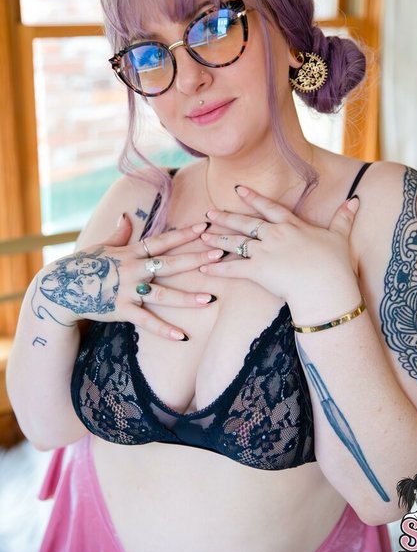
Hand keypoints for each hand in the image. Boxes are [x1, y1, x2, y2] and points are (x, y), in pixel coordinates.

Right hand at [33, 216, 223, 340]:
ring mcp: (127, 291)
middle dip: (195, 259)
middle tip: (219, 255)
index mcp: (131, 252)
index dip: (183, 234)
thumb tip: (127, 216)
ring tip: (210, 298)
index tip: (204, 227)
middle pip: (169, 264)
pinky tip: (181, 336)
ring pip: (162, 294)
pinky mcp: (121, 310)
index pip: (162, 241)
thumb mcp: (102, 245)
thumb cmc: (84, 264)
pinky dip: (163, 329)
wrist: (61, 287)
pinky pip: (146, 322)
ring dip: (187, 298)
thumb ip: (120, 233)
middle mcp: (132, 270)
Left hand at [199, 185, 360, 311]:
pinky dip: (217, 269)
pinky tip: (204, 267)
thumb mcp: (340, 237)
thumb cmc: (335, 264)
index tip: (238, 189)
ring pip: (235, 243)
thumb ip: (344, 218)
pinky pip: (233, 269)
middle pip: (245, 223)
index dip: (252, 197)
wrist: (325, 286)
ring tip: (203, 236)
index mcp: (291, 225)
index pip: (268, 207)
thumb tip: (355, 200)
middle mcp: (274, 235)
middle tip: (209, 213)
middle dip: (226, 217)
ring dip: (217, 240)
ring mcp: (264, 252)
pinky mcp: (257, 271)